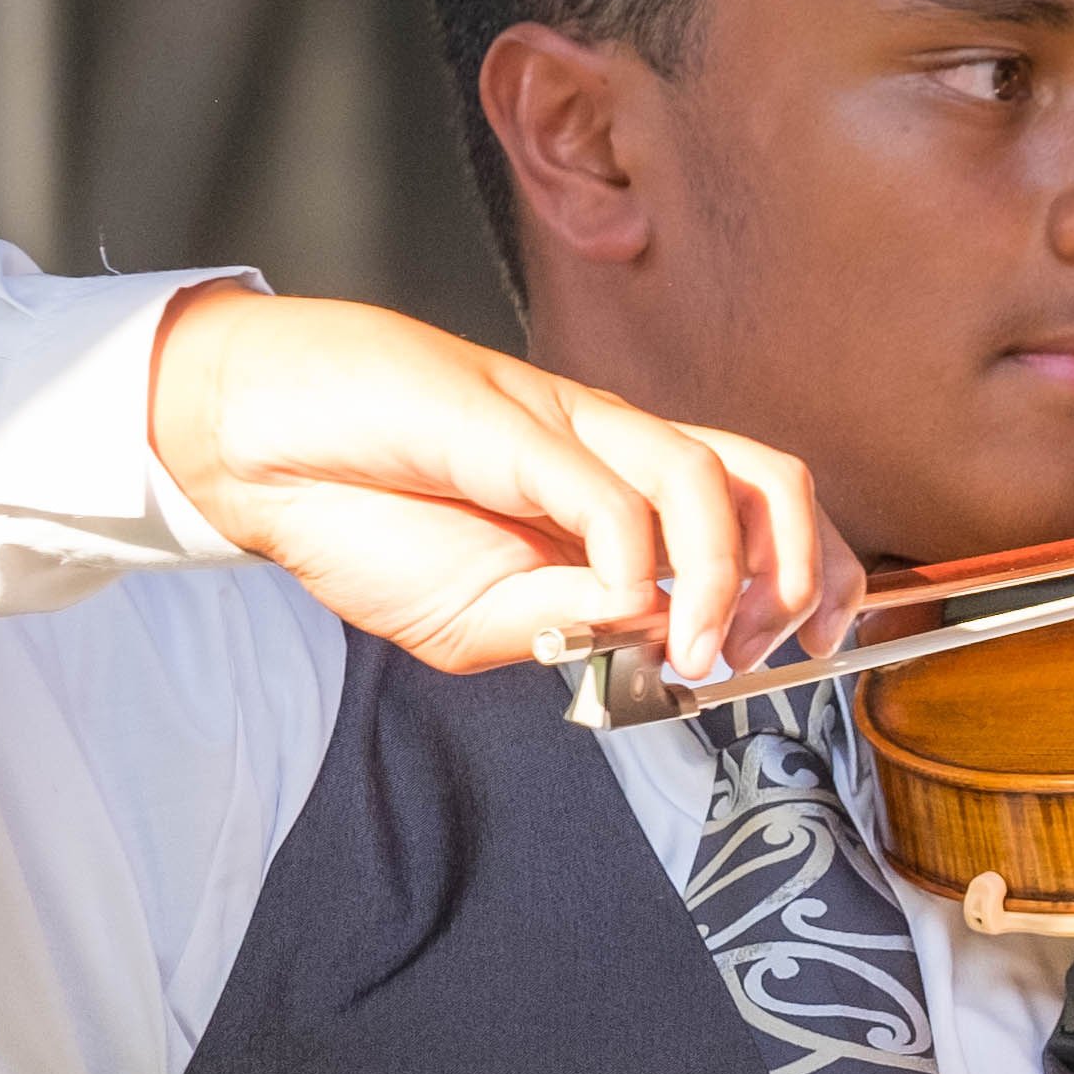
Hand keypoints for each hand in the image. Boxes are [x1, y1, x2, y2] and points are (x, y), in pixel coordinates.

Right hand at [140, 284, 858, 678]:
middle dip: (806, 568)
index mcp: (622, 498)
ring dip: (726, 576)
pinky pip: (604, 486)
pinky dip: (633, 557)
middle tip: (774, 647)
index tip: (811, 651)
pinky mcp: (507, 422)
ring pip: (706, 476)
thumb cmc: (368, 525)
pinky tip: (615, 602)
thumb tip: (665, 633)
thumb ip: (573, 632)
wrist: (259, 452)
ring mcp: (566, 431)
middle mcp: (615, 454)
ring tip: (700, 649)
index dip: (814, 576)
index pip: (760, 514)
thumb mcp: (481, 626)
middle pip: (769, 479)